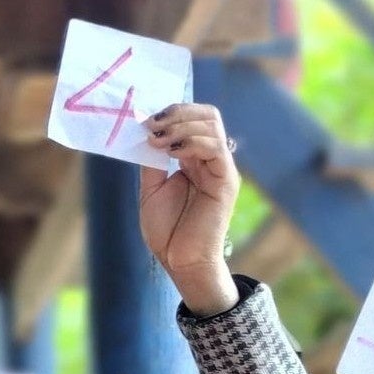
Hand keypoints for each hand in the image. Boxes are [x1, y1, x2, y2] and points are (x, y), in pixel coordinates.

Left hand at [138, 103, 241, 315]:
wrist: (180, 261)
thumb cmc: (168, 231)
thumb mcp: (152, 189)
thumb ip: (152, 161)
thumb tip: (146, 132)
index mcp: (194, 158)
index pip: (194, 118)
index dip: (173, 112)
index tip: (146, 120)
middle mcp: (211, 159)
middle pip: (207, 115)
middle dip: (178, 112)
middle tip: (152, 124)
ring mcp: (221, 168)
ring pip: (212, 126)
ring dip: (181, 126)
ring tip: (157, 139)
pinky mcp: (226, 181)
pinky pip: (216, 148)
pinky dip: (192, 142)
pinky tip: (171, 153)